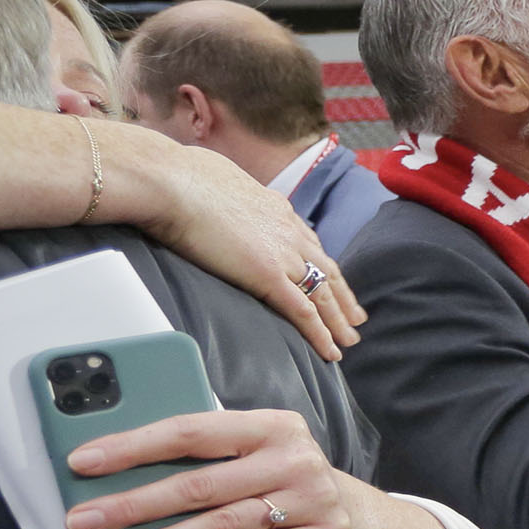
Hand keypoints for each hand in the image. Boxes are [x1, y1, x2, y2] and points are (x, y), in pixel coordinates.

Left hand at [64, 407, 384, 528]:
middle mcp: (292, 458)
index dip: (133, 447)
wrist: (351, 515)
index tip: (84, 462)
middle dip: (133, 505)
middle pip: (200, 485)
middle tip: (84, 522)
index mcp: (268, 425)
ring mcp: (309, 500)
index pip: (190, 431)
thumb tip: (120, 471)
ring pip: (220, 525)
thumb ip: (205, 454)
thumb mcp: (253, 451)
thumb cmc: (279, 479)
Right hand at [121, 129, 366, 362]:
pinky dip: (321, 334)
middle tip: (356, 317)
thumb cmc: (178, 177)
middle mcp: (287, 230)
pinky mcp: (268, 275)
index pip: (308, 241)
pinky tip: (331, 351)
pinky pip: (303, 311)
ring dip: (339, 320)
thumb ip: (226, 195)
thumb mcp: (214, 180)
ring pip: (322, 293)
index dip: (321, 263)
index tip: (331, 278)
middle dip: (342, 295)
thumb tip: (214, 193)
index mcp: (275, 208)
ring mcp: (282, 253)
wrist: (171, 181)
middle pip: (325, 268)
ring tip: (350, 341)